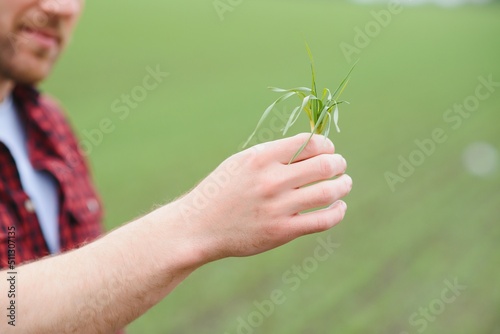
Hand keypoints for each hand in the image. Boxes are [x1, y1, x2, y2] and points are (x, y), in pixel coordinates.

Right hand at [174, 133, 351, 261]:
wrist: (199, 226)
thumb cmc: (222, 190)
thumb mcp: (241, 162)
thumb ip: (273, 154)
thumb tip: (309, 146)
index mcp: (261, 158)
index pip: (309, 143)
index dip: (326, 145)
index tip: (329, 149)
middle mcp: (271, 181)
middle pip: (323, 166)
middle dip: (339, 164)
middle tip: (341, 166)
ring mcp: (278, 208)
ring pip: (328, 192)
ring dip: (343, 186)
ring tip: (345, 184)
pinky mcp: (282, 232)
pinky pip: (322, 220)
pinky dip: (338, 212)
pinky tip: (339, 207)